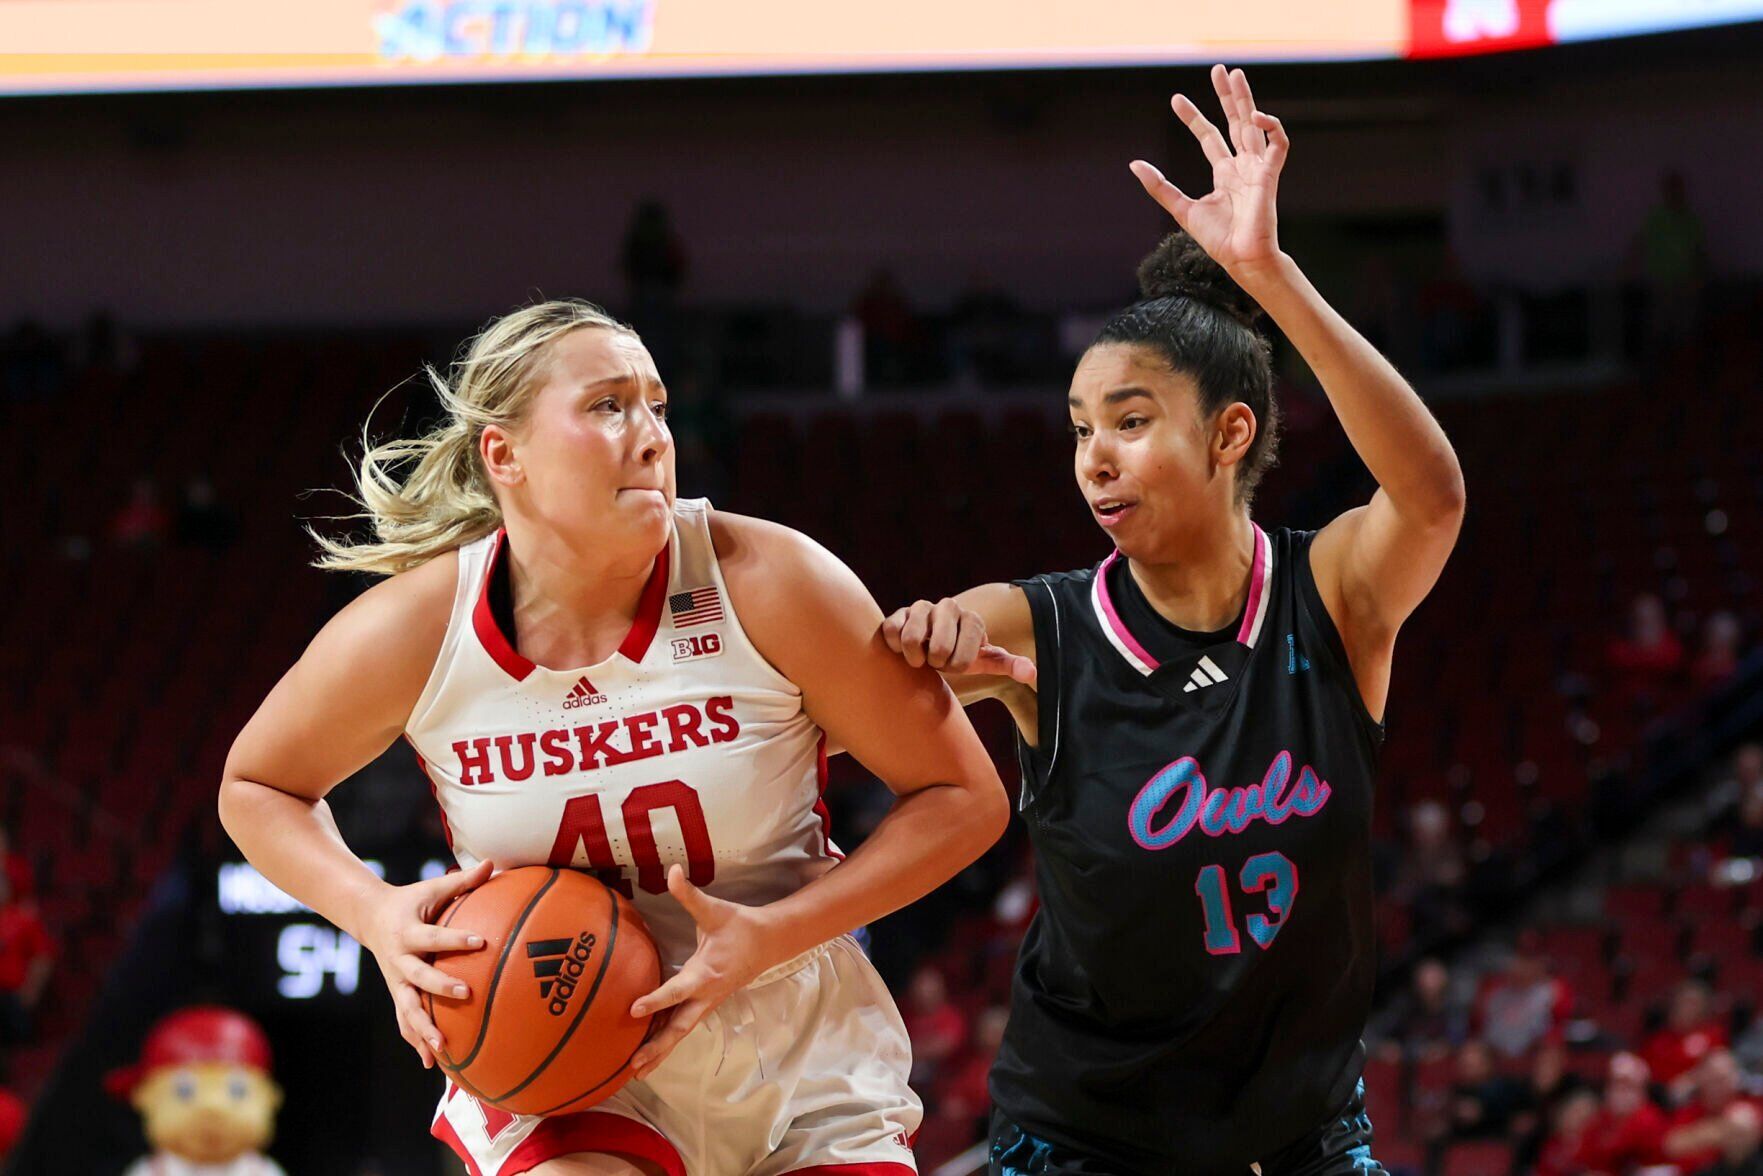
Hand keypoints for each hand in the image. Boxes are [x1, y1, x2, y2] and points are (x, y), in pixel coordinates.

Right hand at [356, 858, 491, 1068]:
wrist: (370, 917)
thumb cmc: (412, 901)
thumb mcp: (433, 887)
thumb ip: (463, 880)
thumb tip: (492, 863)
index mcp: (407, 932)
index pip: (433, 937)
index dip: (455, 940)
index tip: (480, 941)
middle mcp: (398, 960)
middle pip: (418, 978)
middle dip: (440, 987)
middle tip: (467, 993)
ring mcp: (396, 981)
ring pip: (407, 1009)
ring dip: (423, 1029)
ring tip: (442, 1049)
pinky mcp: (398, 994)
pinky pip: (405, 1021)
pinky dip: (416, 1041)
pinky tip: (432, 1063)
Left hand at [626, 865, 786, 1079]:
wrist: (768, 942)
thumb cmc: (739, 925)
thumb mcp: (714, 909)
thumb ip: (688, 894)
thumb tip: (672, 870)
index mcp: (705, 974)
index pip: (676, 990)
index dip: (655, 1000)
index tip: (633, 1009)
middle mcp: (705, 995)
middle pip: (679, 1027)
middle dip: (657, 1046)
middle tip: (634, 1063)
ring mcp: (707, 1004)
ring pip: (681, 1032)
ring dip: (661, 1051)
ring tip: (637, 1071)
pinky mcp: (706, 1005)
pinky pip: (684, 1026)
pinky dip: (668, 1040)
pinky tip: (651, 1051)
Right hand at [881, 599, 1035, 685]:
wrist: (933, 647)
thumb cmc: (961, 655)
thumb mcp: (986, 662)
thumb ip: (1009, 665)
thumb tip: (1032, 673)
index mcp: (973, 619)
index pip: (964, 656)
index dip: (957, 669)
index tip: (956, 665)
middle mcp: (948, 607)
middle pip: (939, 648)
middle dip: (937, 664)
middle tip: (937, 662)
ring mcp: (922, 608)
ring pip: (912, 639)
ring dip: (915, 658)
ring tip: (920, 658)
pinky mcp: (898, 613)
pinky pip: (891, 632)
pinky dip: (894, 648)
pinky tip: (903, 650)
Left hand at [1130, 64, 1288, 280]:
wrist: (1241, 259)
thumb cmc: (1217, 241)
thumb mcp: (1181, 209)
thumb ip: (1160, 187)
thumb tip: (1134, 164)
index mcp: (1224, 174)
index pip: (1210, 137)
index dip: (1194, 117)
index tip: (1176, 100)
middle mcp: (1242, 167)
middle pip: (1235, 122)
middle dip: (1228, 97)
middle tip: (1218, 70)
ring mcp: (1258, 169)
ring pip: (1254, 125)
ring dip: (1246, 99)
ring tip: (1235, 74)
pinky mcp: (1271, 175)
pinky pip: (1278, 143)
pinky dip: (1271, 126)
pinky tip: (1256, 115)